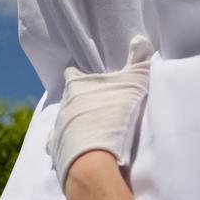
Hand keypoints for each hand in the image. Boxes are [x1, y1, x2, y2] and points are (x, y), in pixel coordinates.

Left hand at [47, 35, 152, 187]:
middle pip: (68, 96)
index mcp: (76, 86)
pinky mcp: (57, 151)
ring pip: (63, 119)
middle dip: (80, 99)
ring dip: (75, 121)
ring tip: (90, 126)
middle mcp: (62, 104)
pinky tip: (74, 148)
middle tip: (97, 102)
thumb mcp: (132, 85)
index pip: (71, 71)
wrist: (94, 160)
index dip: (78, 71)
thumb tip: (142, 39)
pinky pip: (57, 144)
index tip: (87, 73)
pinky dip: (65, 144)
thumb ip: (139, 63)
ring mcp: (57, 128)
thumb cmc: (112, 117)